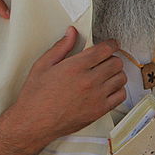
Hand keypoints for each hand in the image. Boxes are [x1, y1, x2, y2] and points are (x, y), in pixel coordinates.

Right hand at [7, 27, 125, 149]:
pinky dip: (118, 90)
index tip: (111, 44)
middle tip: (104, 61)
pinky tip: (108, 89)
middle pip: (116, 62)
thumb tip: (72, 32)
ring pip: (121, 78)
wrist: (33, 122)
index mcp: (76, 67)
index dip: (111, 44)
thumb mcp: (43, 65)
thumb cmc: (35, 95)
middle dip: (112, 58)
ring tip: (105, 75)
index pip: (106, 49)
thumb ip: (61, 47)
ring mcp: (97, 96)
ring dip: (115, 74)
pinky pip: (121, 95)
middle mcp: (90, 80)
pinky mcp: (100, 110)